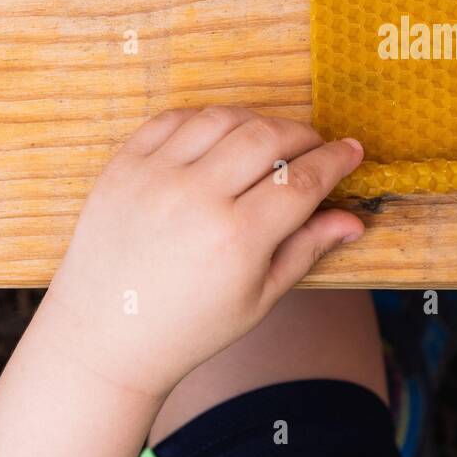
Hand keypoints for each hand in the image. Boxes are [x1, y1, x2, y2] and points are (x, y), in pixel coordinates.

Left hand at [40, 107, 364, 398]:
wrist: (104, 338)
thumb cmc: (187, 328)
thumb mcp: (258, 299)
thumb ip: (306, 249)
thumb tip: (353, 219)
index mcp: (236, 239)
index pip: (303, 180)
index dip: (336, 160)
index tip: (352, 150)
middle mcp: (195, 199)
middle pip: (268, 137)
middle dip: (303, 134)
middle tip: (314, 146)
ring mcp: (154, 178)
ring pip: (223, 118)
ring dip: (257, 120)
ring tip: (271, 139)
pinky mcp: (123, 167)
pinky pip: (173, 119)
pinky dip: (206, 119)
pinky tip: (221, 136)